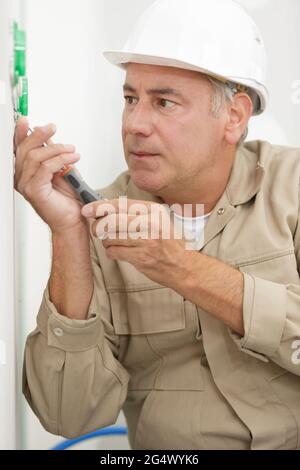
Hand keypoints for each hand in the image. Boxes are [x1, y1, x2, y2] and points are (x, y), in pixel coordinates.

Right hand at [14, 116, 87, 233]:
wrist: (73, 221)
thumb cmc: (67, 200)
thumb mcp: (61, 169)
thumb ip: (52, 154)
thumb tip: (49, 137)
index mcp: (25, 172)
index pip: (18, 149)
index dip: (20, 133)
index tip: (26, 120)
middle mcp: (22, 178)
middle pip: (25, 149)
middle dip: (39, 134)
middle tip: (53, 128)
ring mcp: (26, 186)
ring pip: (36, 157)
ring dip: (56, 149)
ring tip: (72, 150)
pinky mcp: (35, 191)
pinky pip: (45, 168)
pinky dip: (60, 159)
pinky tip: (72, 158)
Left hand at [81, 198, 188, 286]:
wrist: (183, 265)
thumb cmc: (168, 243)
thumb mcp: (157, 220)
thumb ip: (134, 213)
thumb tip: (105, 209)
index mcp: (152, 211)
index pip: (119, 204)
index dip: (99, 207)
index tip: (87, 210)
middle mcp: (149, 223)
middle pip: (111, 220)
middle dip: (98, 226)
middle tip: (96, 230)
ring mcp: (146, 241)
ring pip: (110, 237)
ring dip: (107, 242)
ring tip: (115, 243)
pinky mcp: (141, 257)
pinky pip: (114, 252)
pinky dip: (112, 253)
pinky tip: (120, 252)